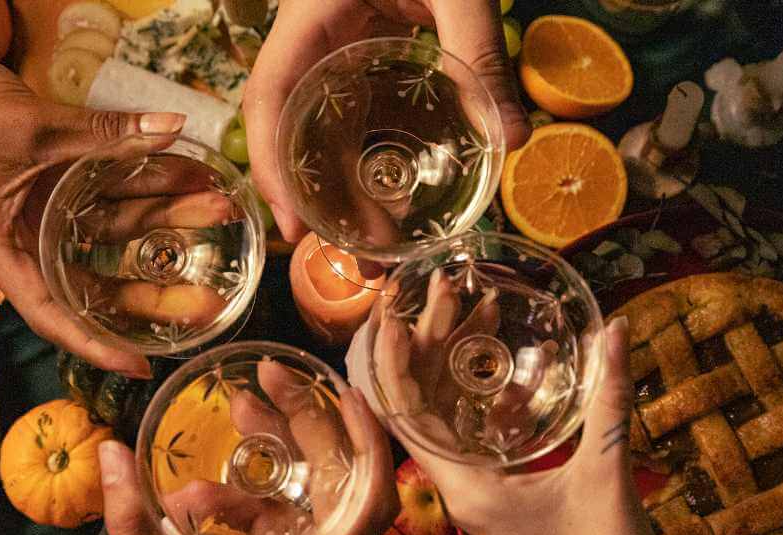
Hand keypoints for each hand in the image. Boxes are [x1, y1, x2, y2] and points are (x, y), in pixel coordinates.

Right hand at [0, 52, 198, 376]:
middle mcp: (25, 242)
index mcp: (4, 250)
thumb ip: (108, 133)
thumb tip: (174, 125)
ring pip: (112, 233)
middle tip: (210, 298)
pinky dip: (143, 188)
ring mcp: (41, 215)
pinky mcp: (53, 186)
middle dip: (155, 289)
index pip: (54, 315)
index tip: (140, 367)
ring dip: (164, 221)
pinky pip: (106, 197)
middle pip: (96, 282)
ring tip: (218, 210)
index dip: (97, 346)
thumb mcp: (38, 128)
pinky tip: (186, 179)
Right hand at [100, 387, 397, 534]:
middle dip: (305, 428)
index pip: (372, 501)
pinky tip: (195, 500)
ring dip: (270, 465)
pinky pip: (281, 533)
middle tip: (262, 382)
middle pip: (339, 487)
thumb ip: (133, 526)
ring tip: (232, 418)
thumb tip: (110, 453)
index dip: (368, 441)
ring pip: (306, 506)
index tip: (345, 391)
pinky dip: (248, 508)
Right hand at [244, 0, 530, 241]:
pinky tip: (398, 199)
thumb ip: (478, 53)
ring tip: (383, 249)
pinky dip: (371, 161)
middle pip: (294, 131)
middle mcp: (314, 42)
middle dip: (318, 202)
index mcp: (311, 20)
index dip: (272, 168)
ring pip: (325, 131)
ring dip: (345, 192)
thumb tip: (514, 138)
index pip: (268, 99)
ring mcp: (338, 49)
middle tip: (359, 262)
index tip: (296, 227)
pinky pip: (358, 115)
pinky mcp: (368, 52)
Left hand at [377, 314, 682, 534]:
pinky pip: (477, 437)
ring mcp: (477, 493)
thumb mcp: (606, 472)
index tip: (389, 313)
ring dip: (455, 369)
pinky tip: (511, 367)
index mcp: (464, 487)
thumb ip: (610, 398)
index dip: (392, 364)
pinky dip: (487, 400)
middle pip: (422, 408)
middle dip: (428, 348)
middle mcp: (458, 489)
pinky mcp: (499, 497)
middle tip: (440, 292)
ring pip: (448, 418)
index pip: (403, 416)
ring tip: (469, 310)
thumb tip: (618, 326)